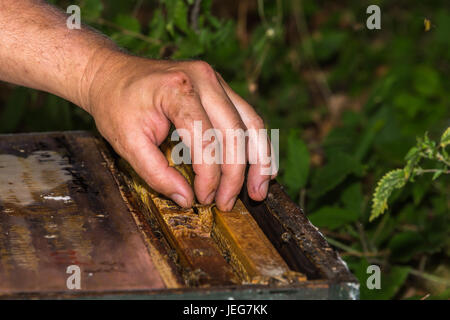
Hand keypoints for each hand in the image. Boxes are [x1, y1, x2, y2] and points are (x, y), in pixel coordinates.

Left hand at [86, 53, 275, 210]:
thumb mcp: (126, 143)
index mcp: (177, 89)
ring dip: (260, 161)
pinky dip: (257, 144)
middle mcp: (204, 79)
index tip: (203, 199)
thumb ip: (156, 174)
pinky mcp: (221, 87)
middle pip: (234, 134)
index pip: (206, 141)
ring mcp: (216, 80)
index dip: (209, 177)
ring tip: (260, 190)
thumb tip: (186, 199)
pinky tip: (264, 167)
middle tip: (228, 204)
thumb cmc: (116, 105)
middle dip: (235, 175)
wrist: (113, 73)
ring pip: (251, 124)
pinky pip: (248, 117)